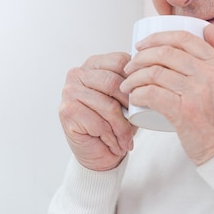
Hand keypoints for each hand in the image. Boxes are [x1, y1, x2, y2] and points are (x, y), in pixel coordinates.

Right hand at [59, 52, 137, 170]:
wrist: (96, 153)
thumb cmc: (111, 124)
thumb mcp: (125, 100)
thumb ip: (131, 87)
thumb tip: (145, 87)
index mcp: (93, 64)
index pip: (119, 61)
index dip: (135, 80)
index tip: (142, 96)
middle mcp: (78, 74)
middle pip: (113, 82)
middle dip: (129, 106)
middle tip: (136, 121)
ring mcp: (70, 92)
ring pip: (108, 105)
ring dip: (122, 127)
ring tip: (126, 138)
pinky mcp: (68, 111)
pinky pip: (99, 124)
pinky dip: (112, 137)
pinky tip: (114, 144)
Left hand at [120, 24, 213, 165]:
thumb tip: (206, 28)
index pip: (183, 38)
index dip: (157, 38)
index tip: (142, 45)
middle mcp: (211, 73)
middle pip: (165, 53)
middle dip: (140, 56)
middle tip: (130, 66)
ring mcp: (198, 92)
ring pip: (155, 72)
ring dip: (134, 76)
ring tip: (127, 83)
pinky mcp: (185, 111)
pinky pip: (152, 94)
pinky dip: (138, 93)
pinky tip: (133, 96)